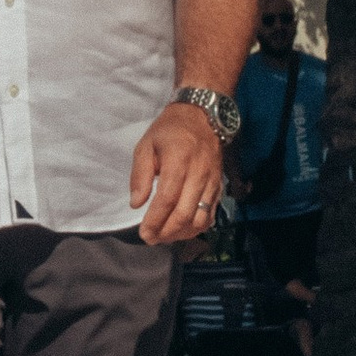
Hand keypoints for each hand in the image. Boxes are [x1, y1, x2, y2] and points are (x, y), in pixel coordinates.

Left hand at [131, 99, 226, 247]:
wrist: (203, 116)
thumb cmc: (170, 130)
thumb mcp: (146, 145)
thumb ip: (140, 175)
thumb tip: (136, 204)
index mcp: (178, 161)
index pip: (167, 199)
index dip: (155, 220)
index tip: (143, 233)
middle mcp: (199, 174)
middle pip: (185, 214)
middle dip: (166, 232)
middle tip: (151, 239)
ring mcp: (212, 182)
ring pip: (200, 219)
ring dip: (182, 234)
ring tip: (164, 236)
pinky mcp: (219, 187)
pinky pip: (211, 215)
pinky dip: (196, 227)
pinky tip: (182, 230)